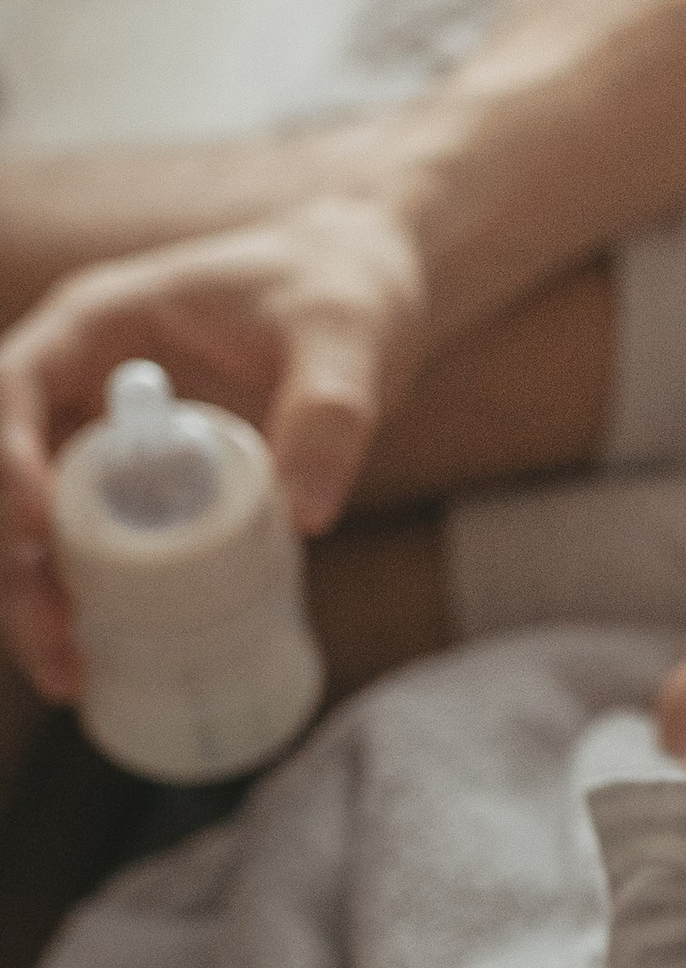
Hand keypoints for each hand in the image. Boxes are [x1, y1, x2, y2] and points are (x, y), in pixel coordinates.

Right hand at [0, 195, 427, 697]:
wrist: (367, 291)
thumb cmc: (347, 292)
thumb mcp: (349, 342)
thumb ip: (331, 414)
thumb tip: (306, 516)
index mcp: (103, 322)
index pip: (16, 384)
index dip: (7, 457)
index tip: (41, 530)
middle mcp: (80, 377)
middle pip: (4, 469)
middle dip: (13, 560)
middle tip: (57, 640)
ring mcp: (98, 432)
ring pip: (31, 520)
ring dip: (32, 595)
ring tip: (70, 676)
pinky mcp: (130, 479)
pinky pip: (81, 541)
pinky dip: (75, 598)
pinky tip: (94, 664)